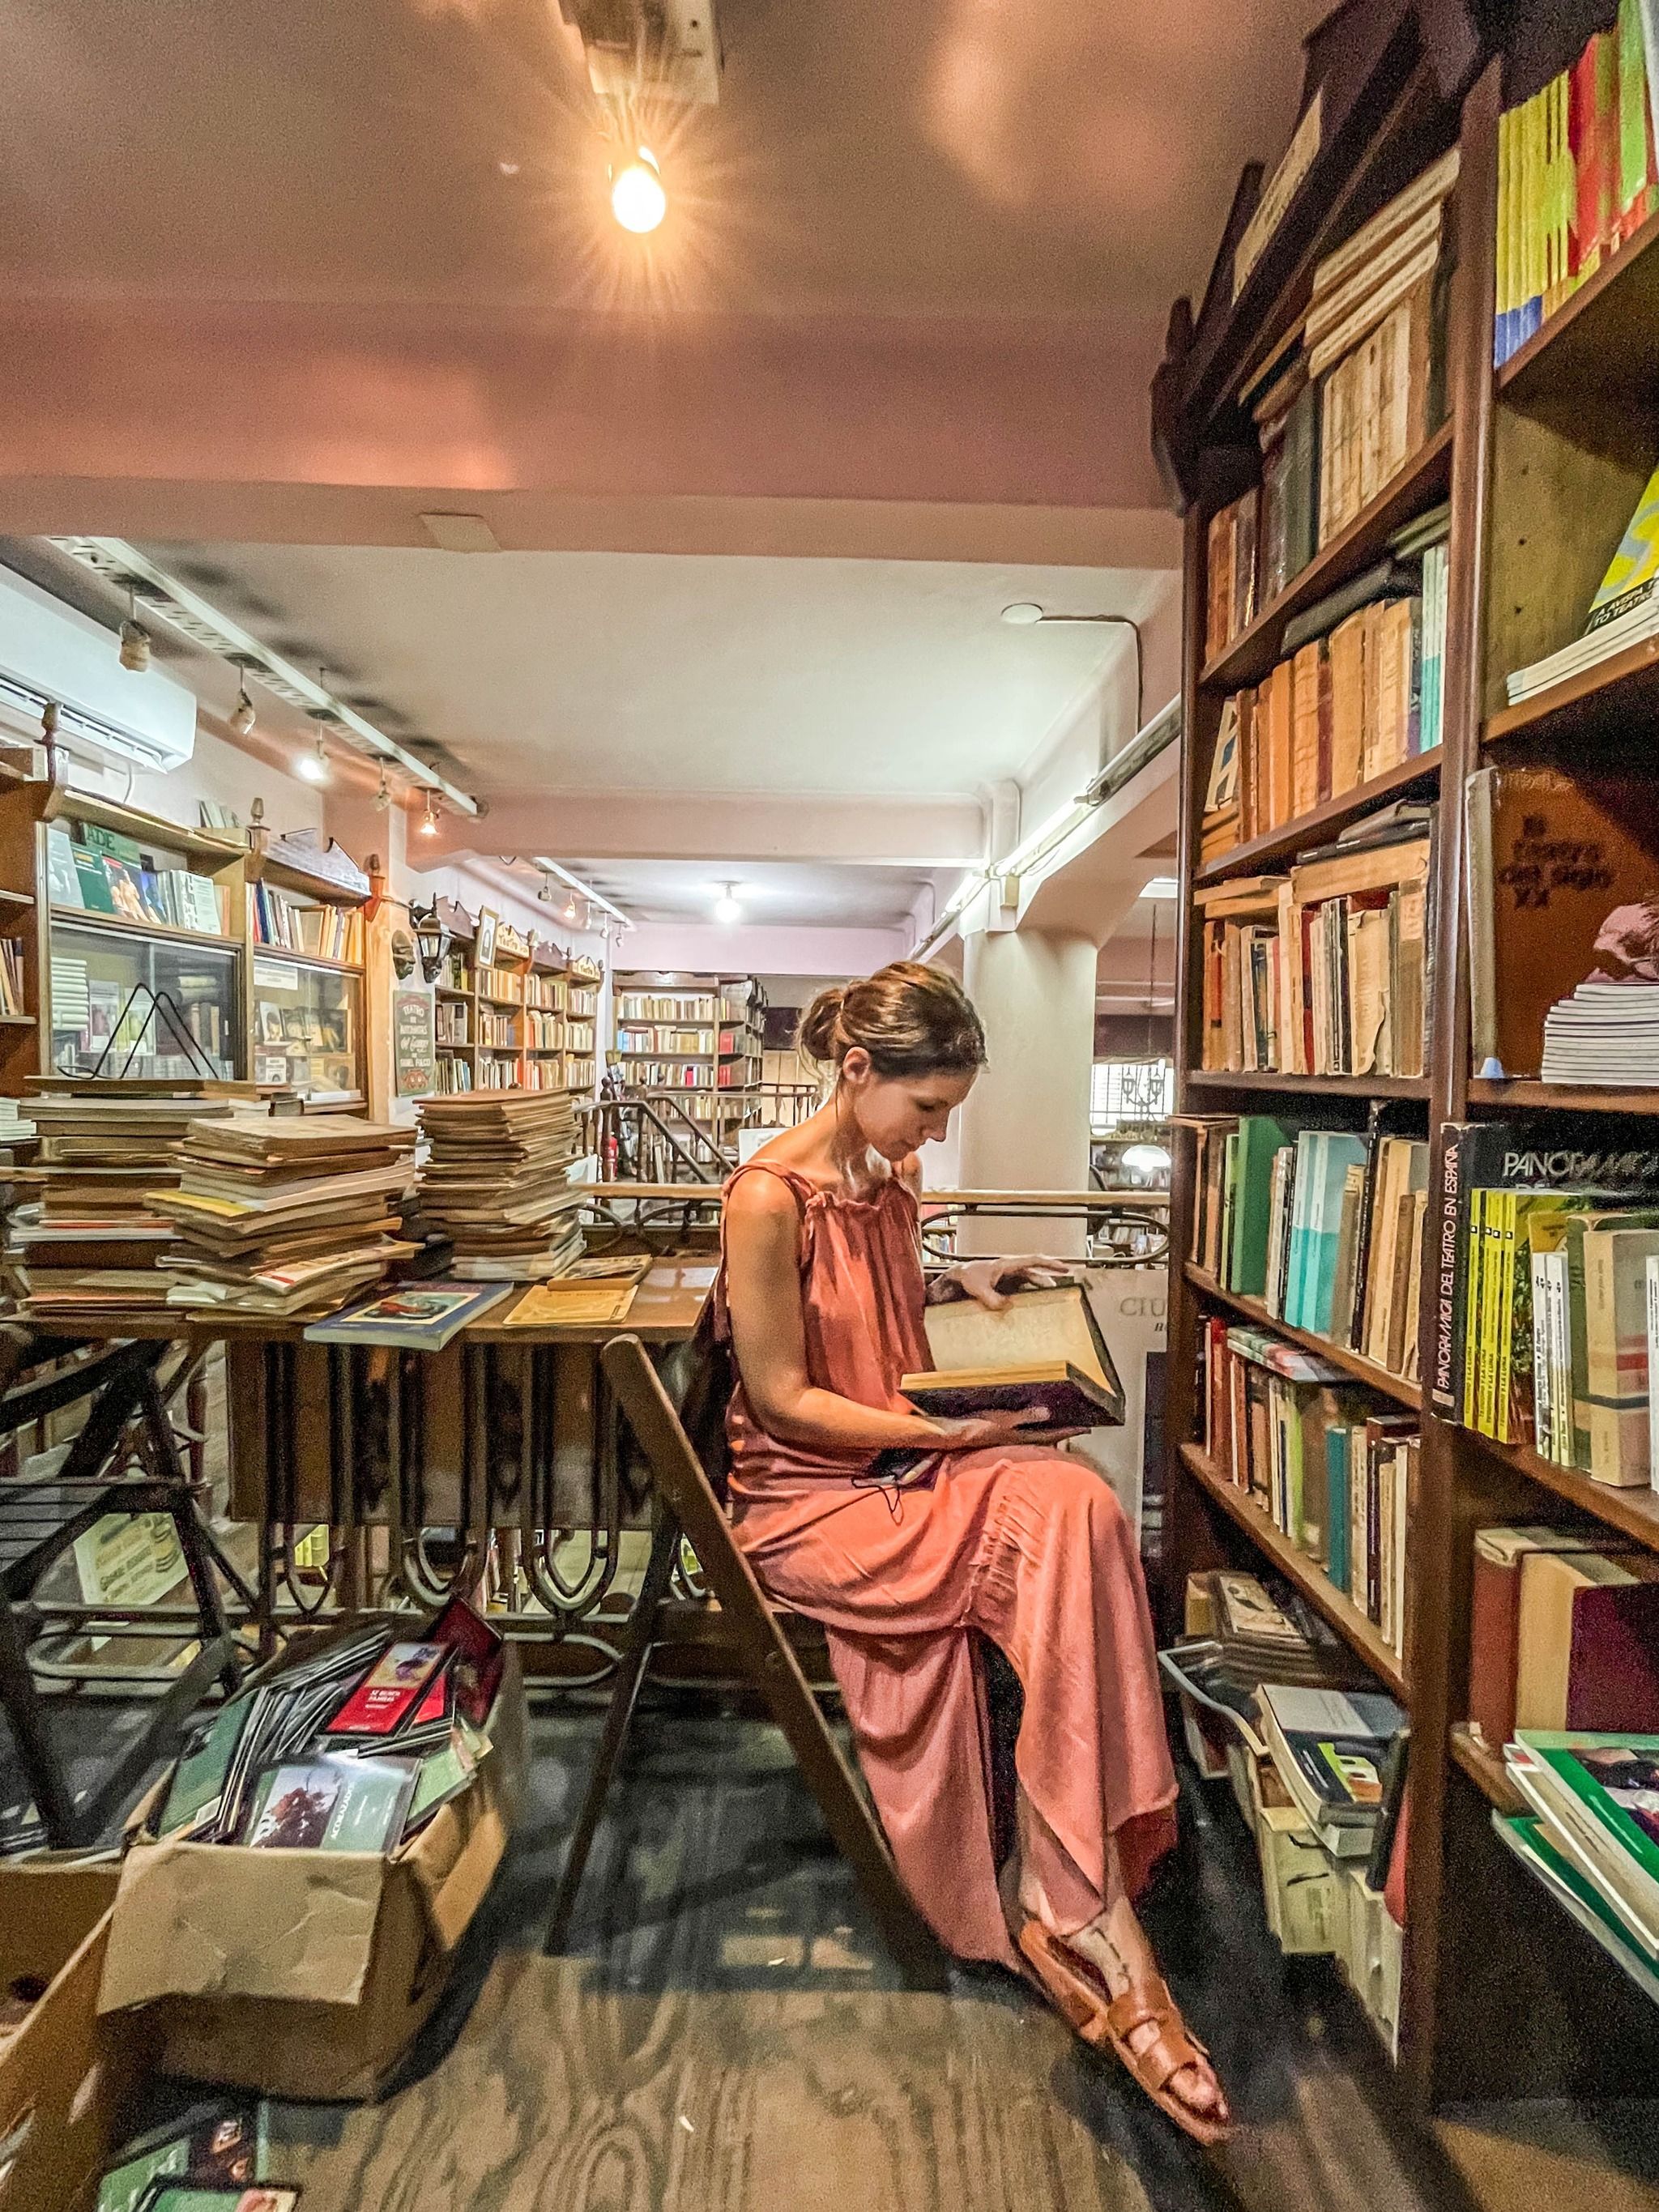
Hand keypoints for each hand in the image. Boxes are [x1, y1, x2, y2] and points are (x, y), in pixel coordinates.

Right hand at [930, 1407, 1066, 1449]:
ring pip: (1037, 1437)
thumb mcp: (1003, 1419)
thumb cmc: (979, 1426)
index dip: (1069, 1430)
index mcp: (1023, 1437)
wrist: (957, 1435)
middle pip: (1047, 1438)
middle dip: (1063, 1432)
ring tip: (1061, 1426)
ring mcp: (1010, 1440)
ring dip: (1050, 1432)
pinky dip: (1035, 1430)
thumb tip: (1047, 1412)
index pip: (1052, 1434)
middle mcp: (1019, 1440)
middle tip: (1079, 1427)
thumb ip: (1025, 1416)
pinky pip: (1025, 1434)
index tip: (1086, 1427)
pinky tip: (1034, 1426)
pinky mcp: (1002, 1437)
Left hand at [938, 1255, 1080, 1311]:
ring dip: (1043, 1285)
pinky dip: (1032, 1292)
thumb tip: (1008, 1306)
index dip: (1051, 1264)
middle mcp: (1011, 1268)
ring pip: (1032, 1280)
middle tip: (1066, 1282)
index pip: (1034, 1261)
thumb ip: (991, 1298)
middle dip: (1052, 1275)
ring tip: (1055, 1294)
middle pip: (1036, 1271)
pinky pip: (1023, 1287)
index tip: (1065, 1267)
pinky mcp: (1006, 1284)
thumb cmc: (966, 1275)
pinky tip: (1037, 1301)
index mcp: (1007, 1264)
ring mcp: (1010, 1276)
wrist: (957, 1277)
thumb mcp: (978, 1288)